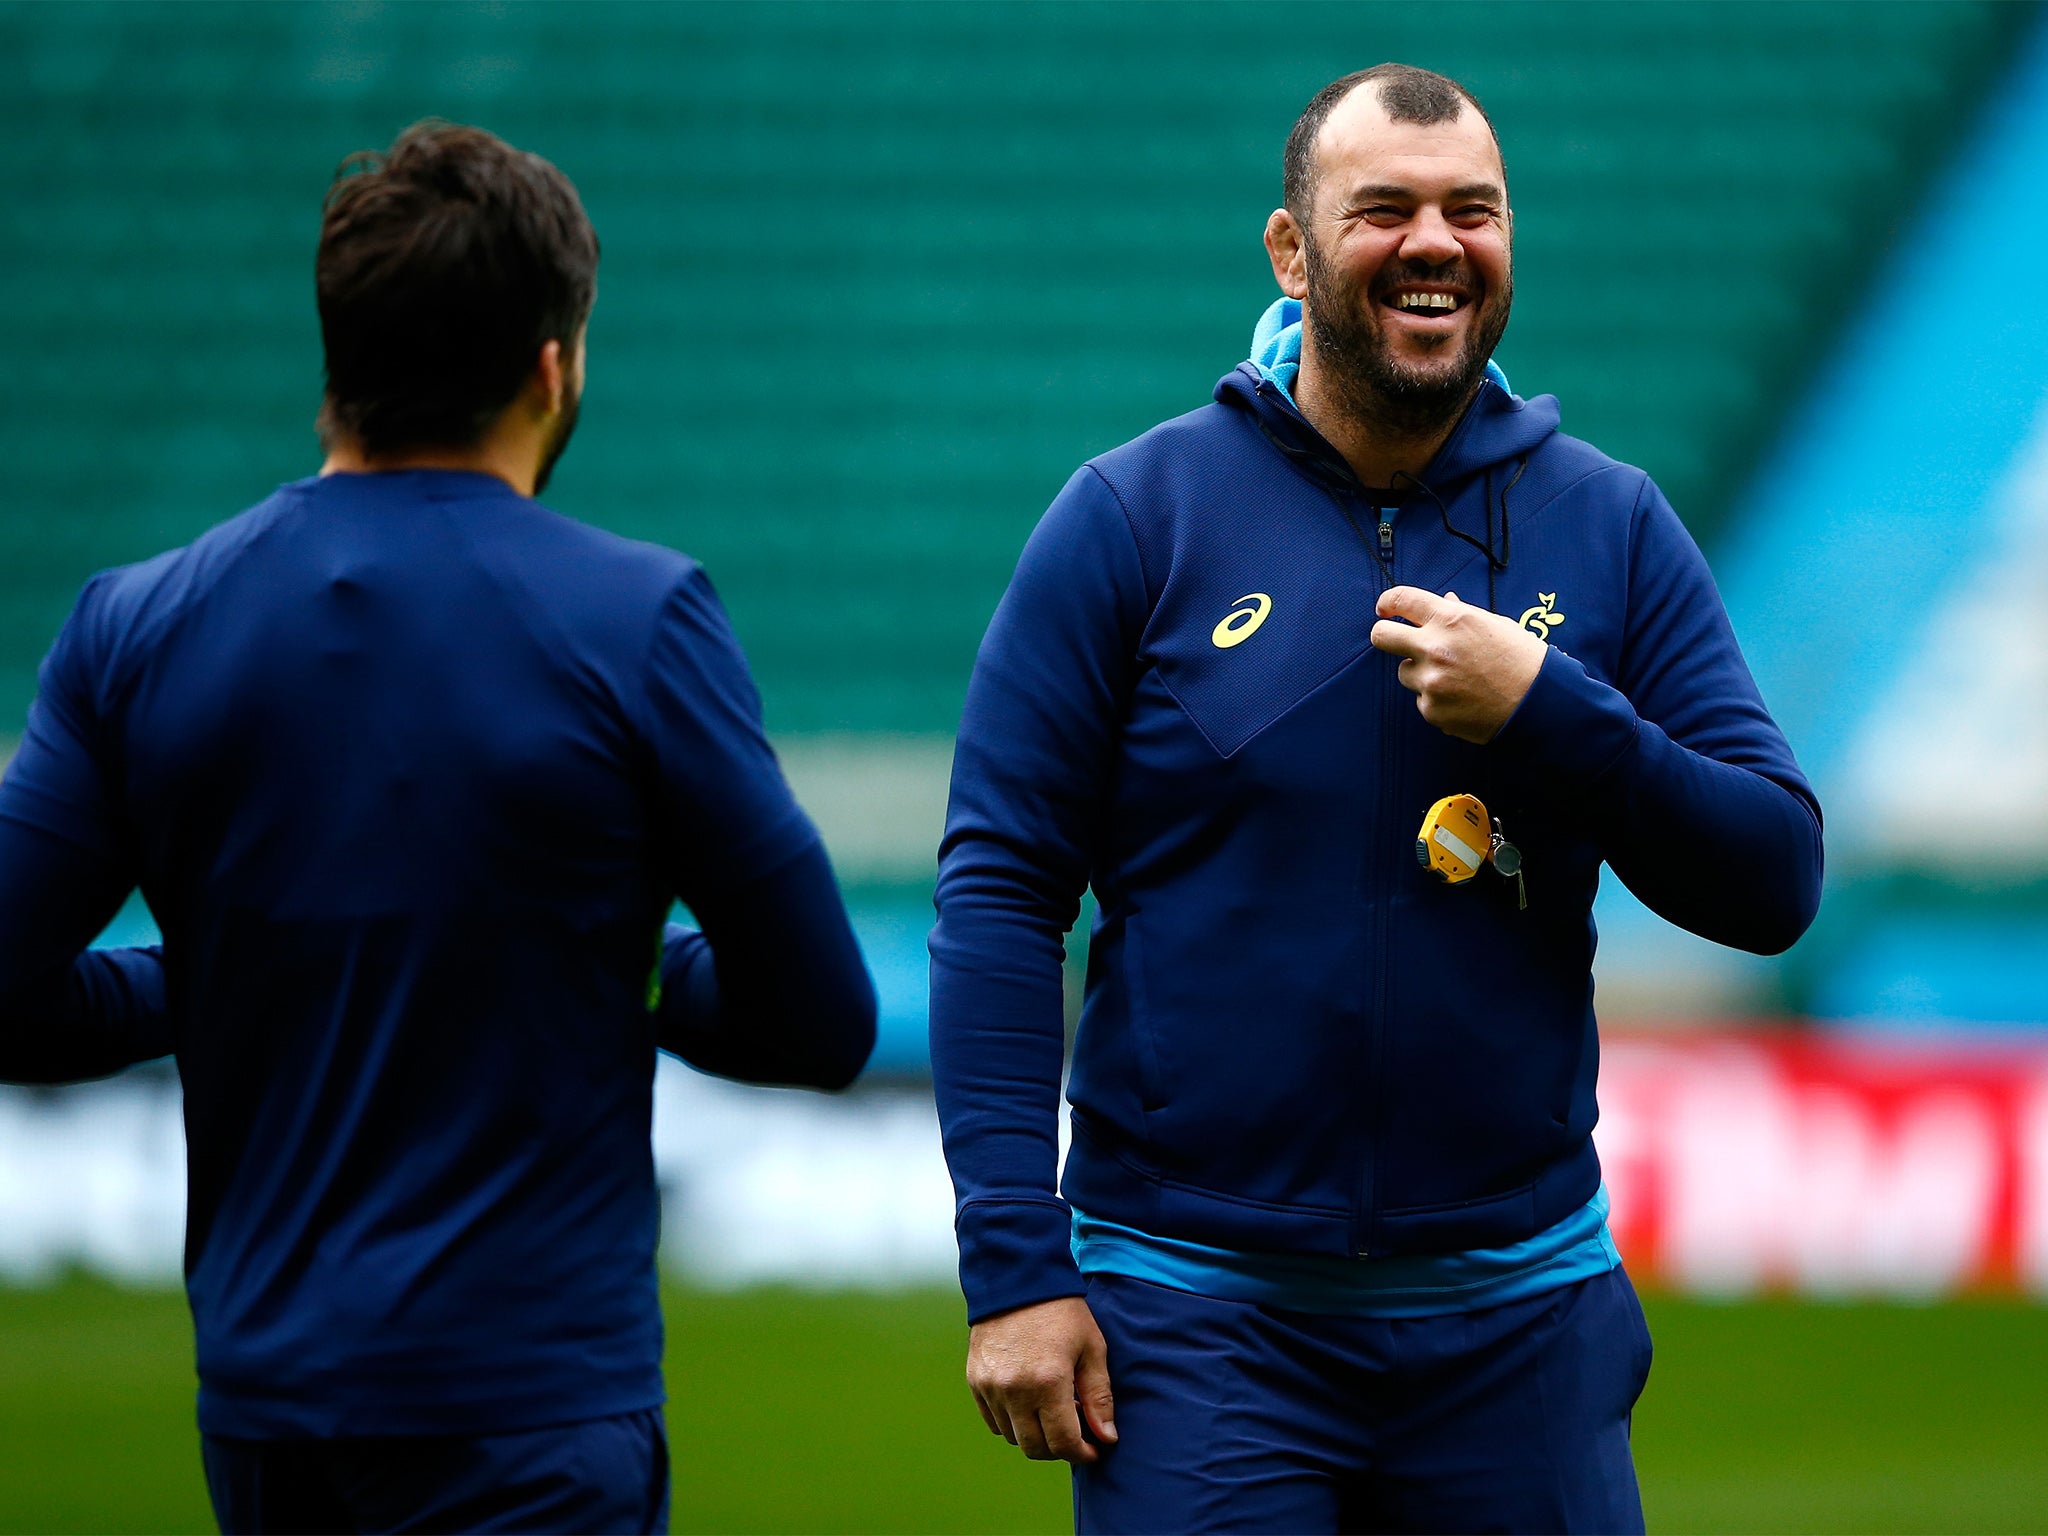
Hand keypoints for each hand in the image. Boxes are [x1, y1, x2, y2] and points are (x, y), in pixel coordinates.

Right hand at [966, 1295, 1116, 1463]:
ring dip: (1034, 1434)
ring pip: (1013, 1436)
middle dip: (1058, 1449)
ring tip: (1052, 1412)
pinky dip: (1012, 1421)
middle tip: (1075, 1435)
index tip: (1094, 1450)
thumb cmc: (1061, 1311)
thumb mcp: (1091, 1348)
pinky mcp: (975, 1380)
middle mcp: (1014, 1389)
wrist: (1016, 1277)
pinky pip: (993, 1420)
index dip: (1082, 1453)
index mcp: (1048, 1381)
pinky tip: (1029, 1404)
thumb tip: (1107, 1438)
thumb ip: (1099, 1396)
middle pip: (1035, 1447)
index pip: (1063, 1442)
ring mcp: (990, 1386)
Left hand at [1370, 586, 1545, 742]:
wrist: (1540, 704)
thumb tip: (1444, 601)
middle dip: (1384, 634)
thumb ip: (1462, 614)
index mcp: (1452, 620)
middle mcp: (1436, 648)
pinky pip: (1422, 699)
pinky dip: (1437, 699)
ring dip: (1421, 672)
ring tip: (1456, 677)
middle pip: (1382, 636)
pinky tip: (1464, 698)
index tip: (1386, 608)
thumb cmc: (1523, 660)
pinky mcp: (1432, 710)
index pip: (1401, 600)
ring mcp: (1431, 682)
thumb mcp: (1496, 625)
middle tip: (1393, 639)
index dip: (1388, 602)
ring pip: (1404, 671)